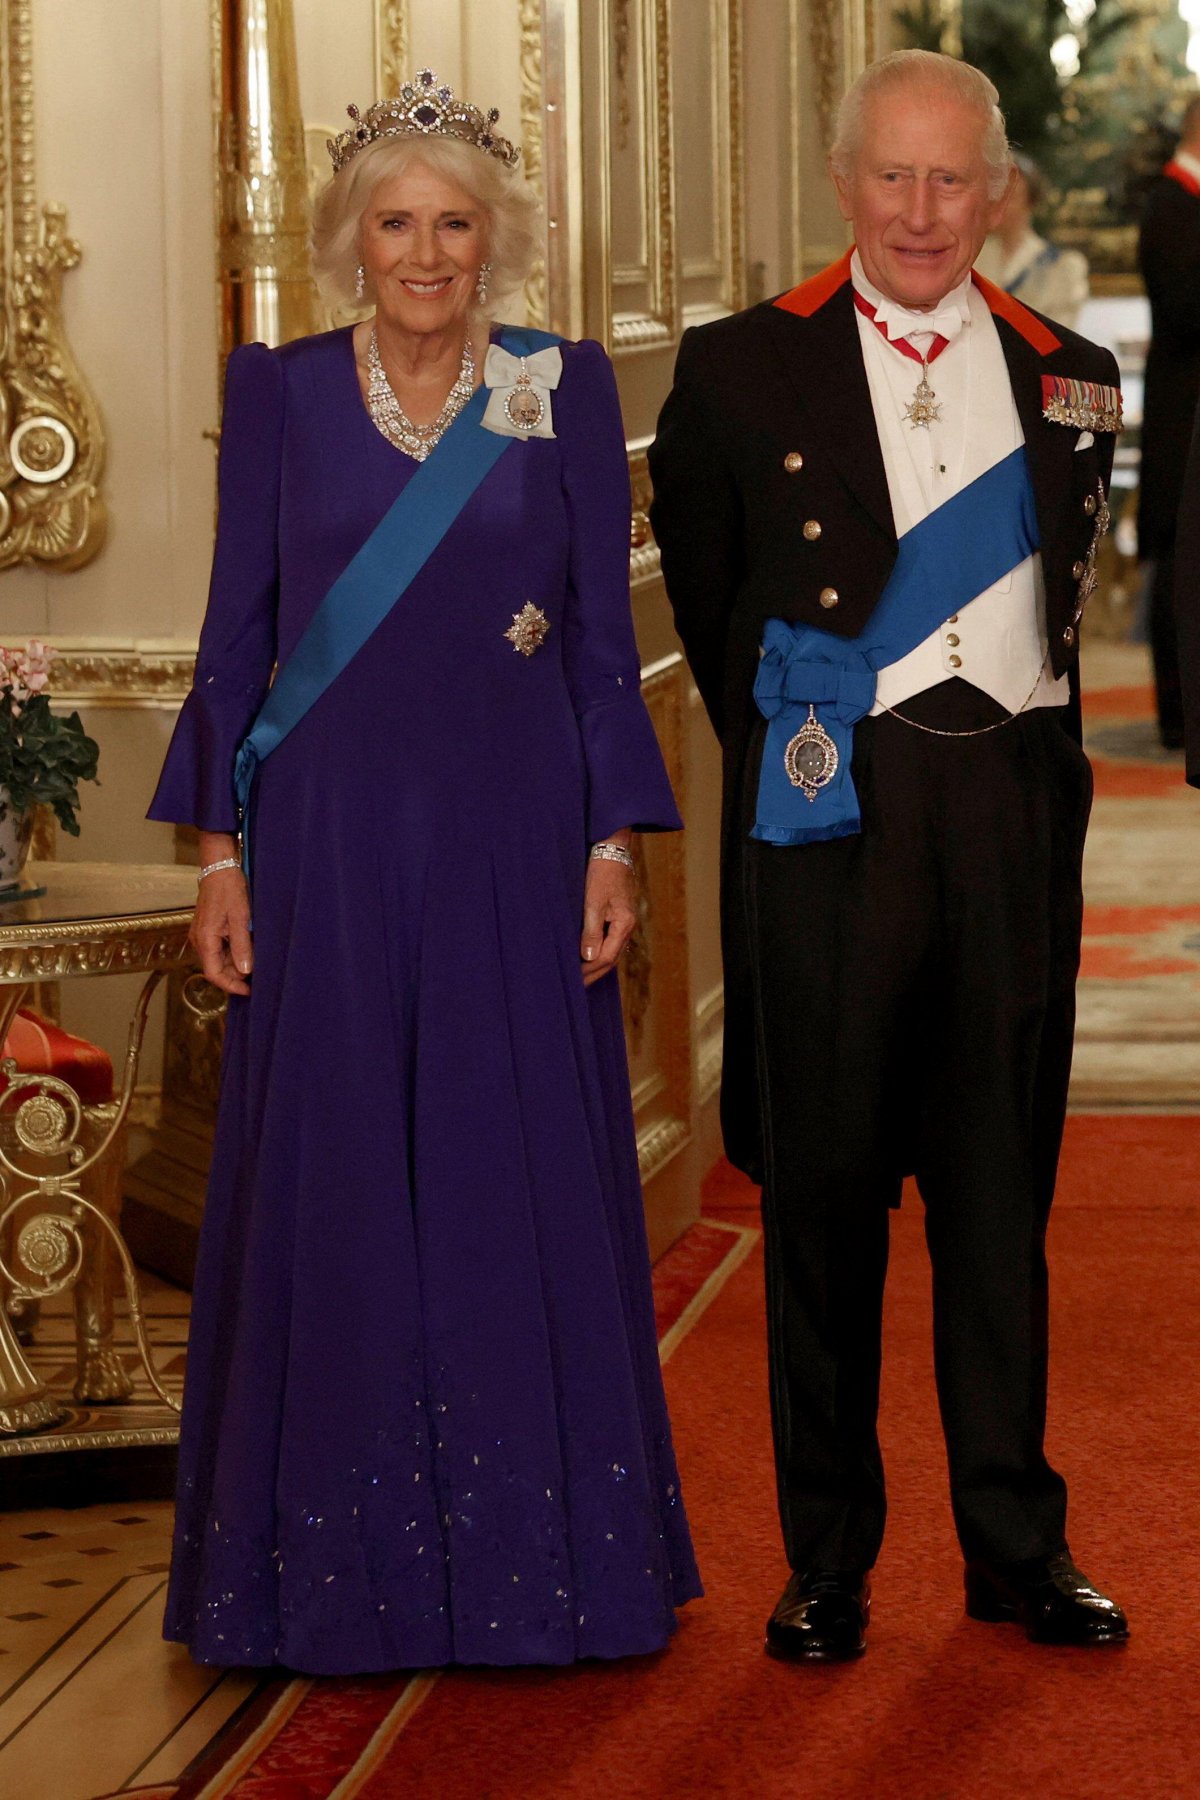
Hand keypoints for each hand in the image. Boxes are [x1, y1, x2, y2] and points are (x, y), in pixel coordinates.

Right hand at [190, 867, 252, 995]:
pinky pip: (219, 948)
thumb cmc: (229, 890)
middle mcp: (199, 940)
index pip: (213, 974)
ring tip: (255, 956)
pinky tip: (247, 946)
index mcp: (205, 939)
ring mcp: (202, 935)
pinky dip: (232, 952)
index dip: (231, 985)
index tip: (249, 990)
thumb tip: (245, 970)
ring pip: (218, 959)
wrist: (219, 868)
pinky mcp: (207, 929)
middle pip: (216, 968)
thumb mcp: (240, 919)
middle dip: (236, 974)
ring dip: (235, 962)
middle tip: (258, 970)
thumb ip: (242, 946)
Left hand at [580, 848, 637, 986]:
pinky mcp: (618, 917)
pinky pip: (609, 941)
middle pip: (611, 959)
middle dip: (593, 974)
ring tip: (580, 977)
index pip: (606, 957)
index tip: (574, 980)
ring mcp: (624, 922)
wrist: (613, 851)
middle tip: (575, 987)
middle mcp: (627, 927)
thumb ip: (591, 931)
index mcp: (624, 924)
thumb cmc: (602, 873)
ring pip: (611, 951)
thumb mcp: (593, 901)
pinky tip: (587, 956)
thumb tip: (589, 957)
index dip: (589, 970)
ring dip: (595, 965)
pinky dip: (598, 952)